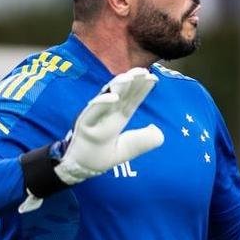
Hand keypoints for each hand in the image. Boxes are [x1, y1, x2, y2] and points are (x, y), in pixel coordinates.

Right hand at [54, 67, 164, 183]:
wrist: (81, 169)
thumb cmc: (101, 156)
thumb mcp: (128, 149)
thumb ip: (144, 141)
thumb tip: (157, 129)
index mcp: (118, 117)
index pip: (132, 99)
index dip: (142, 88)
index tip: (153, 77)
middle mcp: (108, 113)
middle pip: (122, 93)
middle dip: (132, 81)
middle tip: (143, 70)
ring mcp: (96, 116)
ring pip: (108, 96)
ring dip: (118, 86)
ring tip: (129, 77)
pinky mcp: (84, 123)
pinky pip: (93, 110)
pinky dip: (102, 102)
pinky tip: (114, 97)